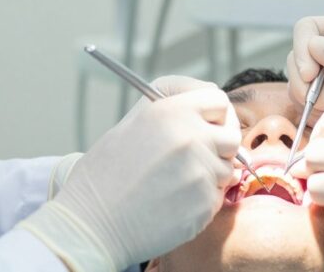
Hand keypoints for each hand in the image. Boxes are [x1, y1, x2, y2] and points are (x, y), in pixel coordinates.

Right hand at [20, 76, 241, 271]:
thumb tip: (208, 101)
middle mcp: (189, 137)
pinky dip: (202, 199)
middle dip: (218, 146)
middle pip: (230, 135)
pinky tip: (174, 201)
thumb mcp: (131, 123)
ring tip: (175, 182)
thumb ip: (171, 108)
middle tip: (195, 156)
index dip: (215, 113)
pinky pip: (217, 196)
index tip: (207, 124)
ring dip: (209, 175)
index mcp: (169, 111)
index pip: (218, 100)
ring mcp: (200, 171)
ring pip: (226, 169)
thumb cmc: (104, 175)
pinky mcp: (204, 203)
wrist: (92, 224)